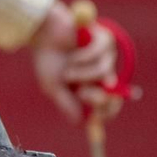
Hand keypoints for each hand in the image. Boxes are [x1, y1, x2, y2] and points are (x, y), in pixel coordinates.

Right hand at [30, 1, 123, 124]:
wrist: (41, 33)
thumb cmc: (46, 59)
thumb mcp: (53, 87)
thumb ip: (67, 105)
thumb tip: (81, 123)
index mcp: (89, 87)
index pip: (108, 105)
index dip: (106, 112)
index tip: (96, 115)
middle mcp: (100, 74)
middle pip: (114, 93)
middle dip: (98, 97)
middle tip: (83, 93)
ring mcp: (105, 56)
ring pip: (105, 74)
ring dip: (83, 75)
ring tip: (67, 70)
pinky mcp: (105, 39)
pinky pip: (100, 55)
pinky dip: (84, 57)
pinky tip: (72, 53)